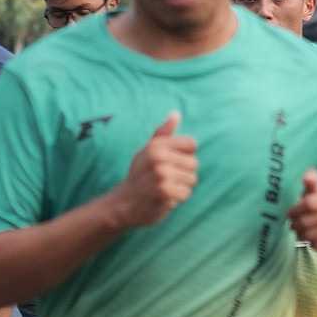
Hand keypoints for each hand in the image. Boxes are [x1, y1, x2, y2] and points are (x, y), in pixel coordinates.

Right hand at [114, 113, 197, 228]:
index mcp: (156, 144)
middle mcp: (158, 156)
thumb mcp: (148, 151)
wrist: (122, 203)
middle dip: (184, 174)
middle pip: (194, 163)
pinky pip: (186, 193)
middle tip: (164, 180)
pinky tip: (164, 198)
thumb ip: (163, 133)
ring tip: (163, 188)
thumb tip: (176, 113)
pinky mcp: (163, 191)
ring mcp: (160, 173)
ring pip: (192, 180)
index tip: (170, 163)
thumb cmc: (139, 176)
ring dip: (181, 188)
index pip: (191, 145)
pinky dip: (177, 199)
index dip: (185, 156)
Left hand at [287, 170, 316, 261]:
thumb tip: (308, 176)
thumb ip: (312, 182)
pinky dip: (314, 245)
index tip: (290, 214)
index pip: (309, 203)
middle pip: (307, 221)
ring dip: (303, 236)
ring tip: (302, 234)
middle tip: (294, 226)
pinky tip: (313, 241)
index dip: (295, 210)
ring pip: (312, 235)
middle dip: (297, 224)